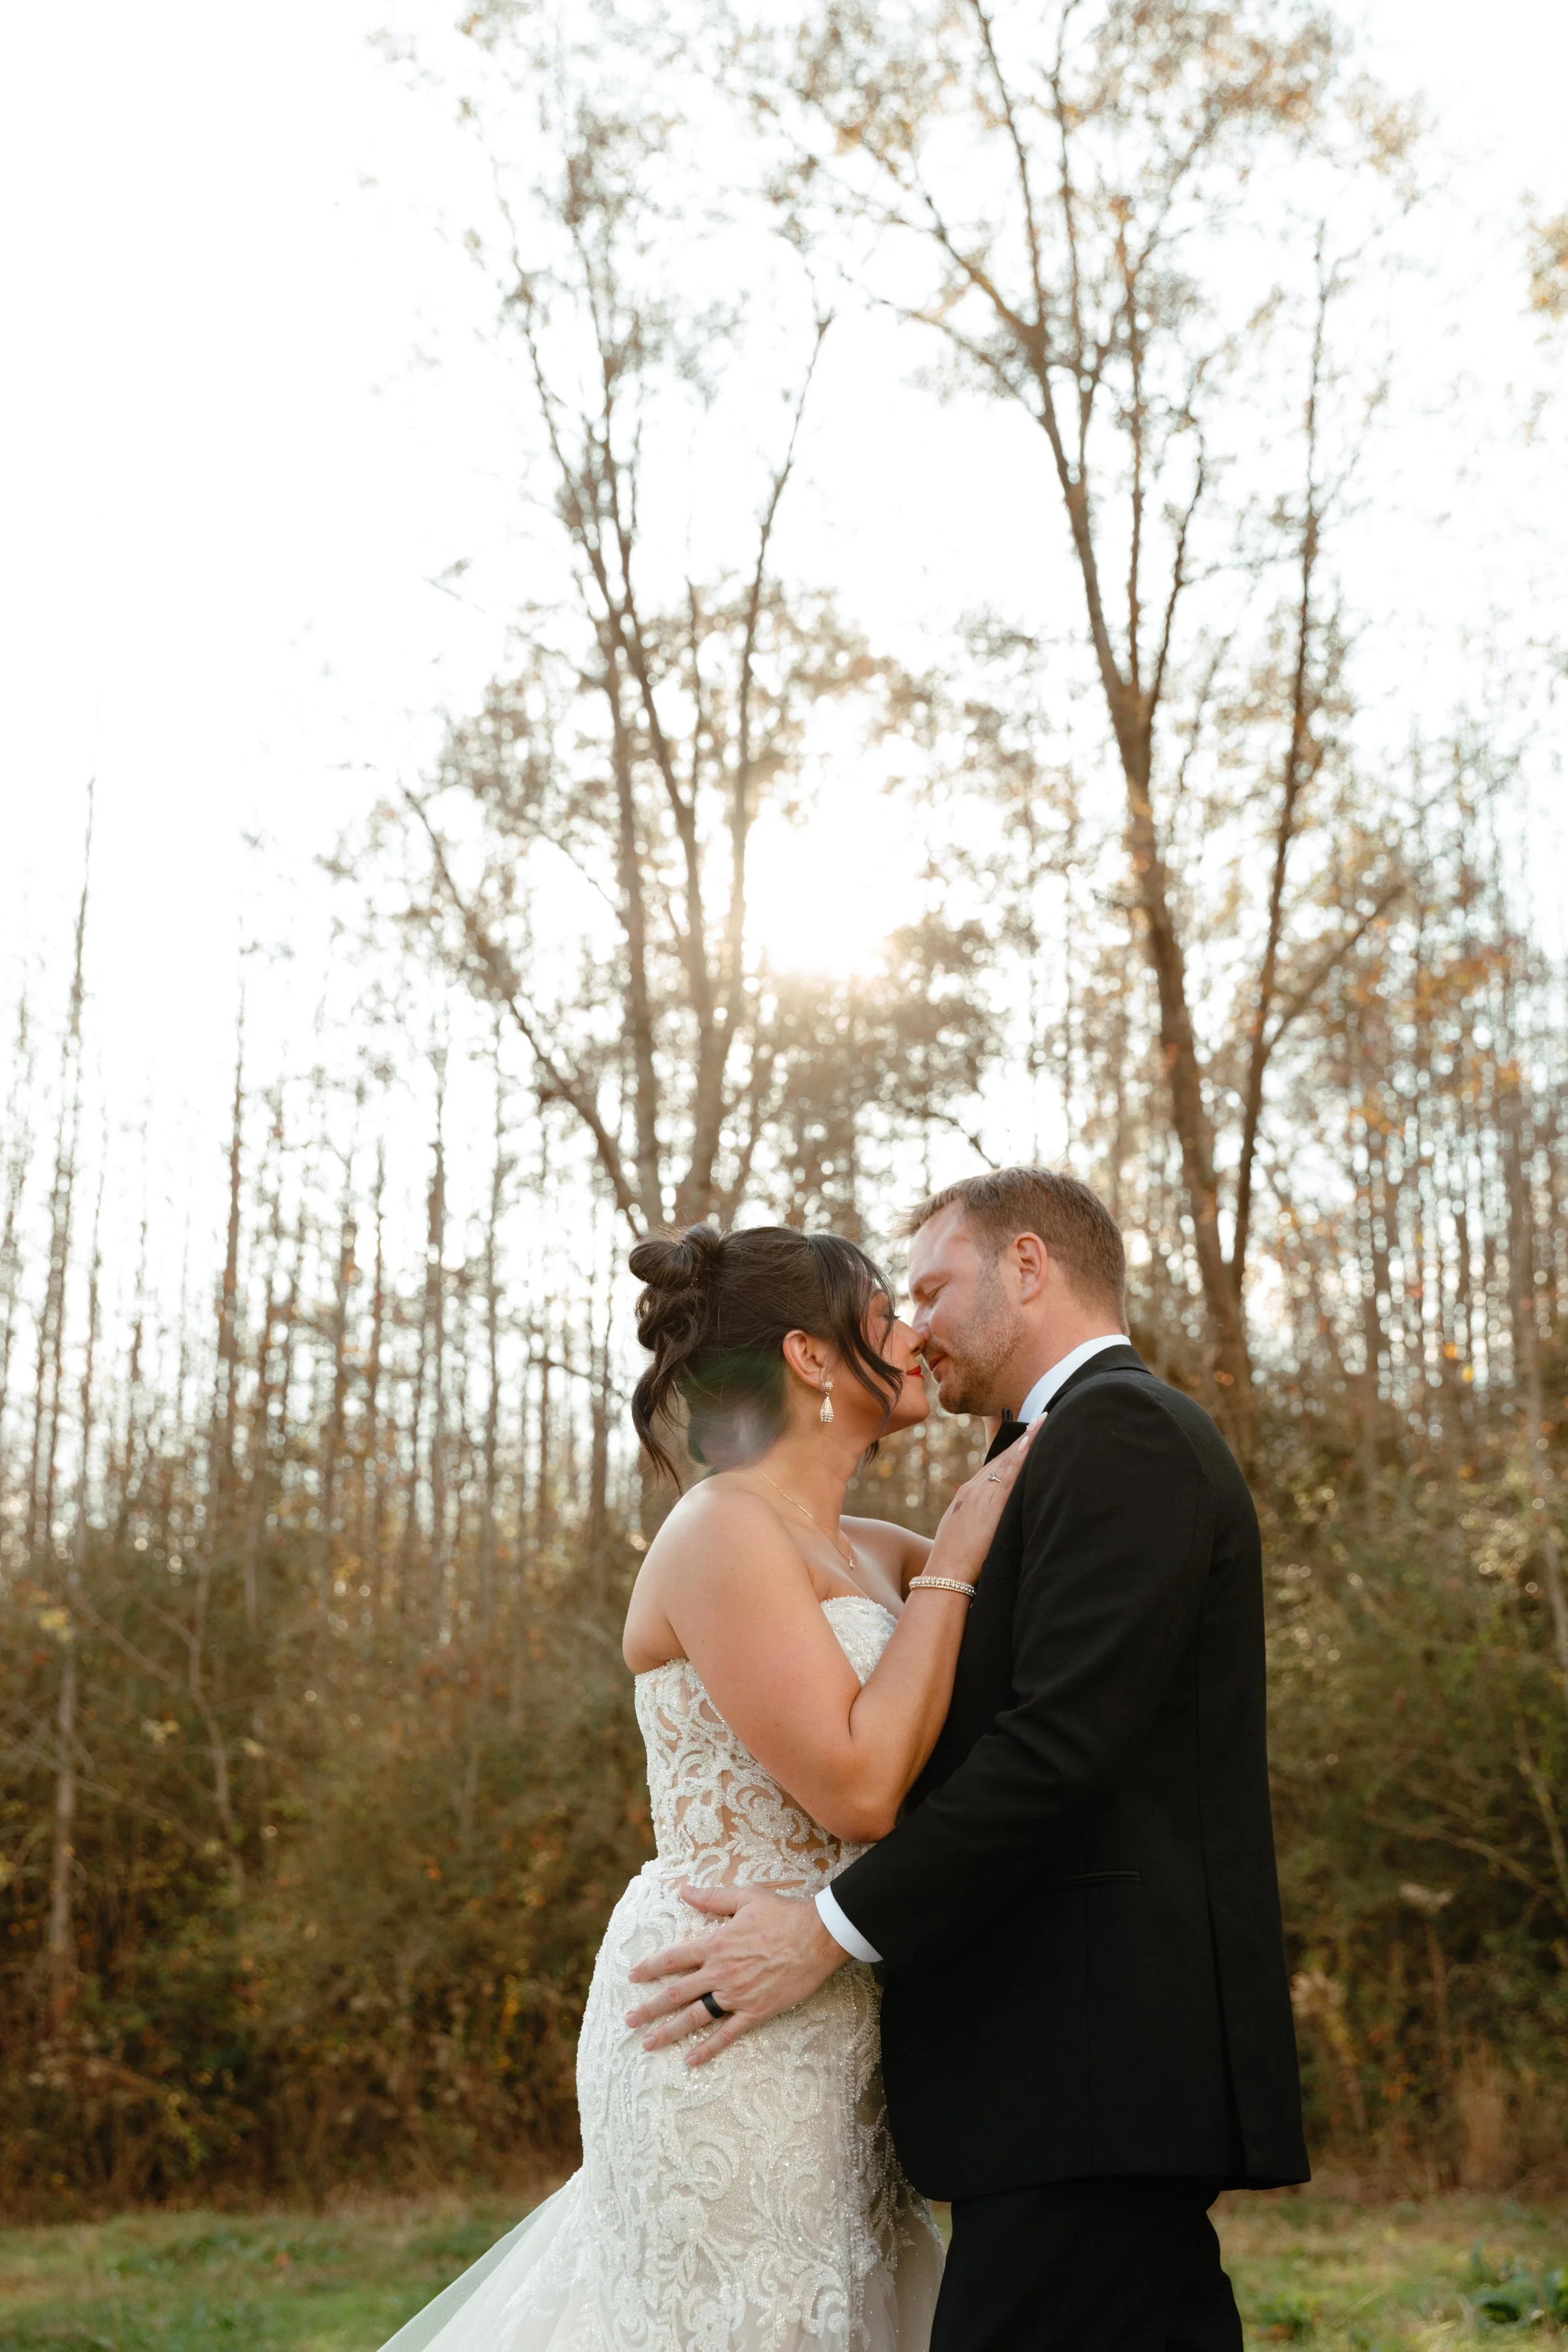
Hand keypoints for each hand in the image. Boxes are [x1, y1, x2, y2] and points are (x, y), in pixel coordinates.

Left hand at [624, 1884, 846, 2066]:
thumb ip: (712, 1898)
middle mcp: (720, 1973)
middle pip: (677, 1993)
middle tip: (629, 2021)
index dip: (650, 1968)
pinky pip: (727, 2034)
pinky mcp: (755, 2012)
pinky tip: (691, 2059)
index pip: (673, 1959)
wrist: (817, 1938)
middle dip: (649, 2008)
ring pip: (696, 2017)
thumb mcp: (745, 1898)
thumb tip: (684, 1891)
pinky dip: (708, 2049)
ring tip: (648, 2043)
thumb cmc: (783, 1914)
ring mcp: (737, 1995)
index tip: (633, 1977)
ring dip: (669, 2031)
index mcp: (715, 1944)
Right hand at [923, 1411, 1039, 1585]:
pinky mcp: (991, 1506)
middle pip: (1002, 1458)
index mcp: (967, 1495)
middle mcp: (974, 1489)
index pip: (993, 1465)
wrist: (945, 1572)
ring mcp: (981, 1495)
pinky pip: (1010, 1476)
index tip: (1026, 1435)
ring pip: (1008, 1461)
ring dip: (1027, 1441)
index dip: (1012, 1449)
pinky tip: (1033, 1444)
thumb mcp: (963, 1531)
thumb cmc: (955, 1559)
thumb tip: (993, 1518)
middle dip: (1022, 1439)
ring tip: (1043, 1422)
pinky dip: (1021, 1457)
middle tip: (1041, 1419)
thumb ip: (978, 1518)